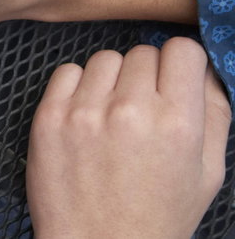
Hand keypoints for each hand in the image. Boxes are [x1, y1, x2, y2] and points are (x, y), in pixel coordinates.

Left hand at [27, 39, 229, 237]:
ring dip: (111, 79)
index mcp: (178, 123)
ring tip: (113, 115)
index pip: (182, 49)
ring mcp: (86, 111)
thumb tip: (204, 69)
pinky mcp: (50, 116)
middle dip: (147, 75)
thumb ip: (214, 112)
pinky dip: (77, 86)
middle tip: (143, 109)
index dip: (181, 63)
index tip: (174, 78)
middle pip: (142, 52)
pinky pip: (67, 71)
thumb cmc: (156, 215)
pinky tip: (86, 116)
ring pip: (105, 58)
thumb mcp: (208, 172)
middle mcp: (131, 110)